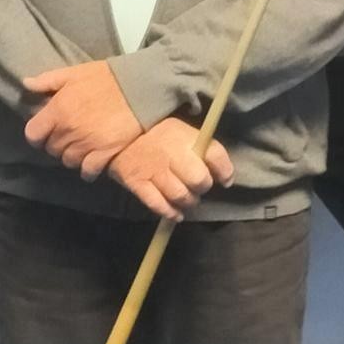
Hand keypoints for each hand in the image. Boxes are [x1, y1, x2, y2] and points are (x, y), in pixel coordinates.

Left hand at [22, 60, 142, 173]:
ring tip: (80, 148)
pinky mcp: (106, 153)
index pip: (33, 134)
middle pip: (52, 149)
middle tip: (66, 137)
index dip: (37, 135)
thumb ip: (48, 80)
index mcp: (58, 110)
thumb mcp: (74, 72)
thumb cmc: (105, 77)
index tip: (45, 133)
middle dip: (56, 144)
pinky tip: (90, 164)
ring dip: (72, 156)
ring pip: (68, 161)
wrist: (140, 86)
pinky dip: (87, 170)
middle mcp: (69, 130)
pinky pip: (88, 170)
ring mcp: (87, 144)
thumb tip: (26, 84)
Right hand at [108, 117, 234, 219]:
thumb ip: (201, 148)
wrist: (118, 134)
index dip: (224, 171)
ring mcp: (153, 170)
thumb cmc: (155, 133)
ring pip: (181, 195)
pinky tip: (176, 213)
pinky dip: (170, 213)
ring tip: (188, 199)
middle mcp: (171, 153)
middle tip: (199, 187)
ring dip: (189, 202)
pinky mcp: (137, 183)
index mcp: (184, 136)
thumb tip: (224, 175)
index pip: (215, 154)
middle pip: (199, 179)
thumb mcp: (180, 130)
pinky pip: (159, 205)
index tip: (225, 180)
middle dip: (203, 187)